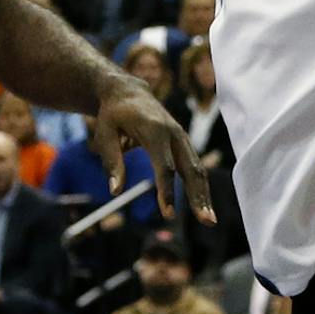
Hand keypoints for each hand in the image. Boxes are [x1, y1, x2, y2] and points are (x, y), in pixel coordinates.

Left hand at [92, 78, 214, 223]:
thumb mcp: (104, 134)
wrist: (129, 92)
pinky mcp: (184, 143)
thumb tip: (115, 191)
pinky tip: (203, 206)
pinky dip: (201, 187)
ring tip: (209, 221)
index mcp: (155, 130)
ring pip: (198, 169)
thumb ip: (112, 161)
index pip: (165, 166)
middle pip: (191, 169)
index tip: (168, 214)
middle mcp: (175, 133)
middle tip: (207, 222)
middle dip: (198, 197)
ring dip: (204, 195)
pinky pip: (195, 167)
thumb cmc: (113, 115)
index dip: (167, 191)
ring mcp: (182, 137)